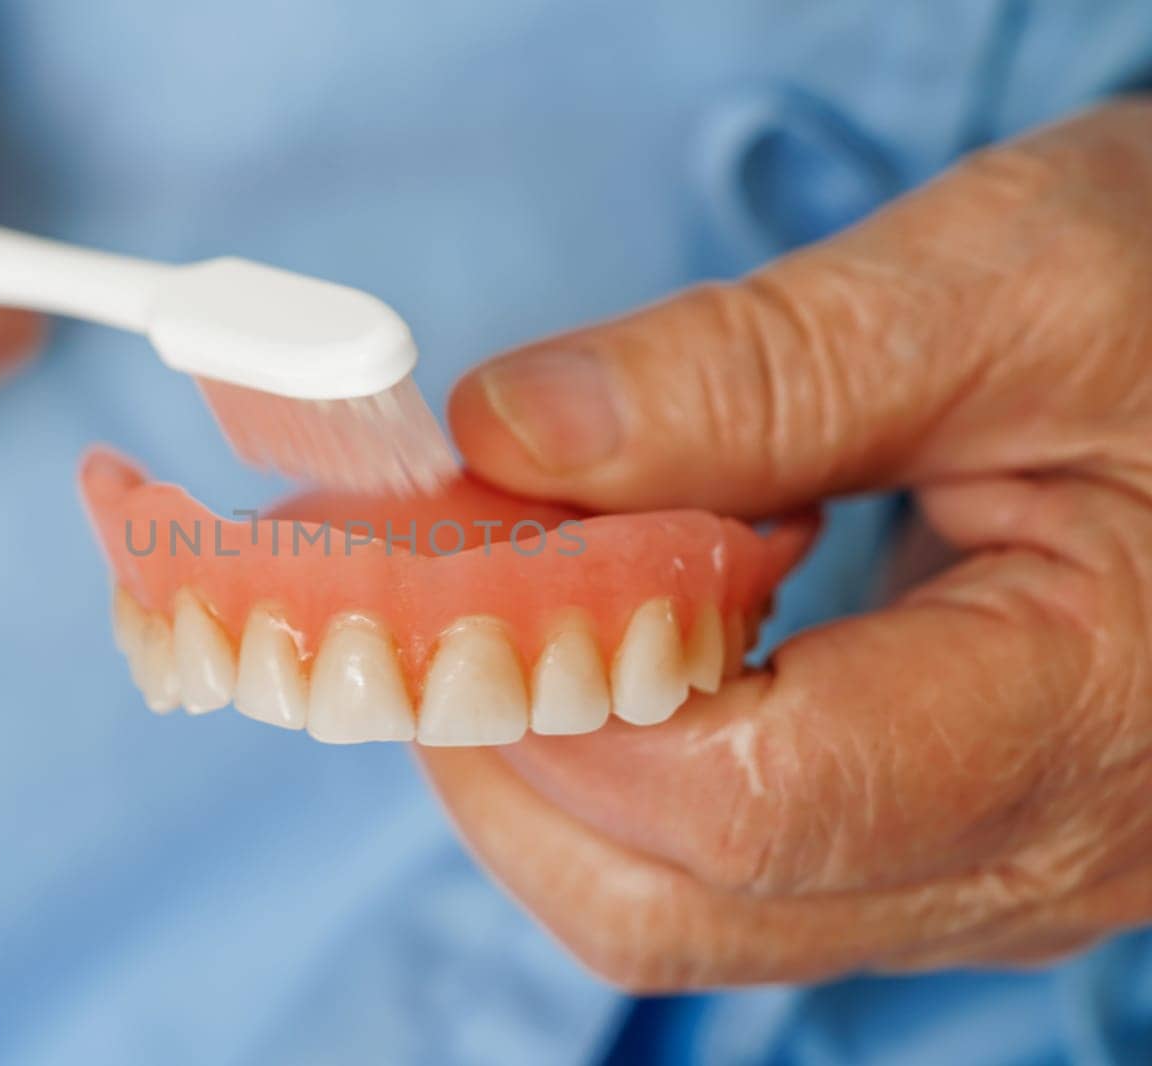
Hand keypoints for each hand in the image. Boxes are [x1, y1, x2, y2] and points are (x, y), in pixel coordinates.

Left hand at [427, 99, 1151, 988]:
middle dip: (504, 746)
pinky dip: (613, 762)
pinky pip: (727, 866)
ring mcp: (981, 870)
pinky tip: (603, 634)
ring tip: (504, 595)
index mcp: (1089, 720)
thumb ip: (752, 374)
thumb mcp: (1004, 290)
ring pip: (681, 905)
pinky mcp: (941, 842)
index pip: (747, 800)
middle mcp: (1034, 856)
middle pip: (674, 899)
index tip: (440, 559)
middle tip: (428, 585)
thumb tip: (508, 435)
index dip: (550, 692)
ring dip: (543, 759)